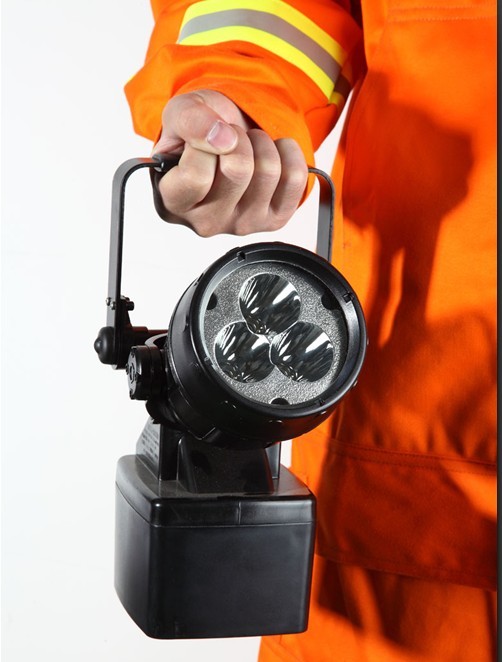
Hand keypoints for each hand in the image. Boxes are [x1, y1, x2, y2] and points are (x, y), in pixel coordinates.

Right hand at [152, 90, 307, 236]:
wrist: (227, 137)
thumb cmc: (200, 132)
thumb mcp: (181, 113)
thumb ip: (190, 121)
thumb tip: (222, 139)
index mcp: (173, 203)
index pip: (197, 175)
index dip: (205, 142)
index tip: (204, 138)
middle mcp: (205, 222)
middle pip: (238, 171)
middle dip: (238, 139)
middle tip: (229, 139)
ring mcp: (242, 225)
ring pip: (268, 172)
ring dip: (261, 143)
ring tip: (247, 145)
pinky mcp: (274, 221)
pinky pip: (295, 179)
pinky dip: (287, 152)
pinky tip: (270, 153)